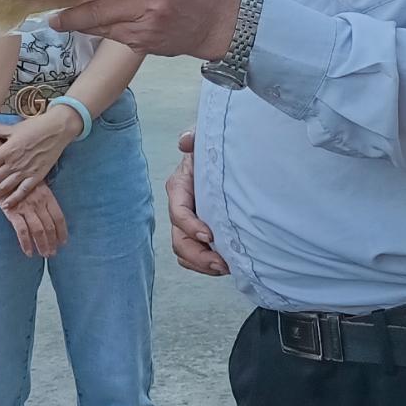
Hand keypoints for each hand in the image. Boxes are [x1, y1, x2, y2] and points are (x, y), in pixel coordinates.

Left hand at [0, 110, 77, 203]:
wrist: (57, 131)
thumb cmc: (35, 127)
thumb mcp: (14, 128)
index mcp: (6, 151)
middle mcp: (13, 163)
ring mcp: (25, 171)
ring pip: (4, 187)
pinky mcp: (36, 177)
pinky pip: (22, 191)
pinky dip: (13, 199)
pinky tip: (6, 205)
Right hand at [0, 183, 68, 257]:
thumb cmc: (18, 178)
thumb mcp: (35, 184)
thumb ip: (43, 197)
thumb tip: (49, 214)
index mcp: (47, 195)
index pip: (59, 217)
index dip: (62, 231)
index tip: (63, 242)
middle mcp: (38, 202)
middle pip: (50, 226)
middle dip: (52, 242)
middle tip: (53, 253)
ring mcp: (26, 208)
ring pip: (38, 231)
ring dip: (42, 245)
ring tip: (44, 254)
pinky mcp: (13, 212)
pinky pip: (22, 231)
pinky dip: (26, 243)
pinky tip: (28, 252)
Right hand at [167, 130, 227, 277]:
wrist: (224, 158)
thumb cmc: (213, 149)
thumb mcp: (205, 139)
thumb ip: (194, 138)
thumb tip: (185, 141)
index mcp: (179, 187)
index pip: (178, 211)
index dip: (190, 225)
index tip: (209, 235)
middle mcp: (180, 208)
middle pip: (179, 240)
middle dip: (198, 255)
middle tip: (222, 263)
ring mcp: (189, 223)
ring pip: (185, 252)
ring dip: (203, 264)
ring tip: (226, 267)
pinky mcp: (200, 233)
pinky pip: (195, 256)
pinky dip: (206, 265)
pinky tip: (227, 264)